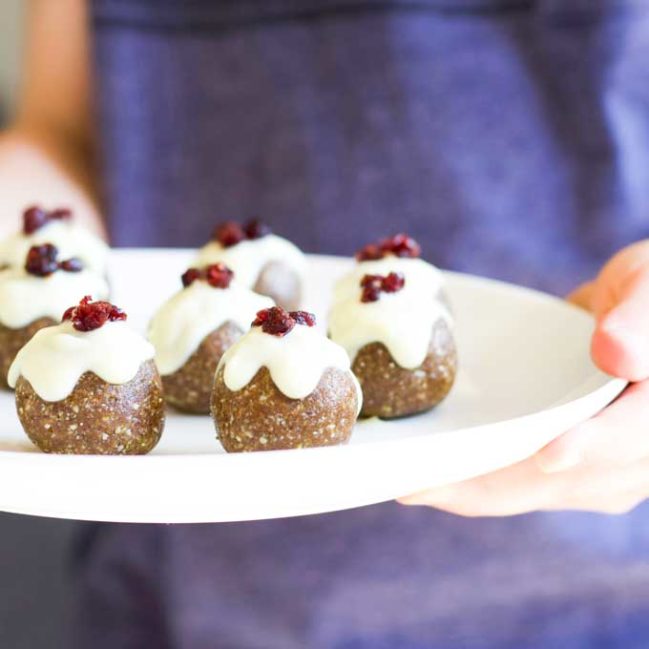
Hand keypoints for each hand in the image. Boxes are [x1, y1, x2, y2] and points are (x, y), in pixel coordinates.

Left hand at [399, 241, 648, 515]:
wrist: (638, 316)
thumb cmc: (646, 294)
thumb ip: (640, 318)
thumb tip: (617, 352)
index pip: (635, 434)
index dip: (591, 444)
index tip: (549, 453)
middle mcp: (637, 454)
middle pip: (568, 479)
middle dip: (494, 484)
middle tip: (422, 485)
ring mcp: (603, 467)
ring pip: (539, 490)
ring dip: (477, 492)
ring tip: (413, 487)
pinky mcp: (569, 467)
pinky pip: (524, 484)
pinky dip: (480, 485)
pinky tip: (436, 481)